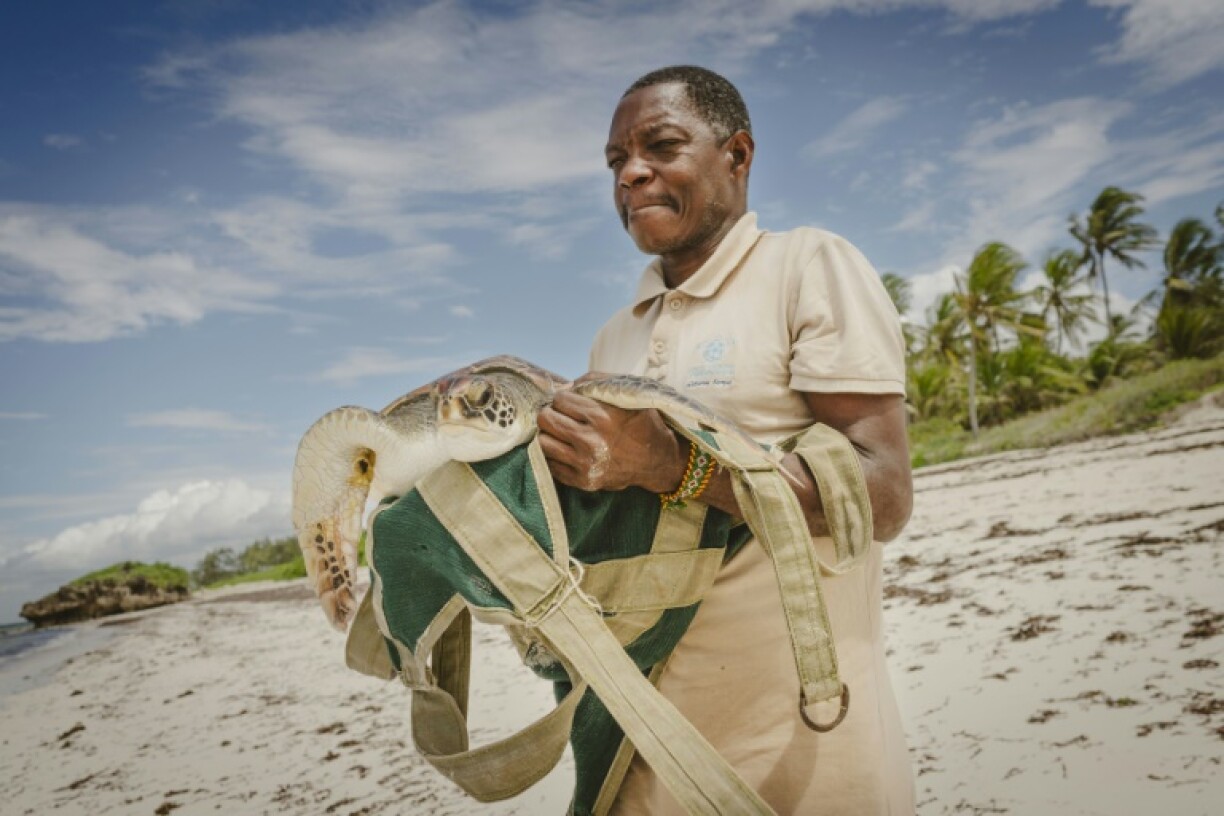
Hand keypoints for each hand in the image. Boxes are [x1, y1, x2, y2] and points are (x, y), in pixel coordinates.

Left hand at [537, 390, 685, 492]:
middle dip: (552, 413)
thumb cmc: (642, 423)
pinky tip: (568, 450)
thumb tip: (565, 387)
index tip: (571, 403)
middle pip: (546, 419)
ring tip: (562, 433)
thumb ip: (596, 382)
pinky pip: (550, 465)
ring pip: (543, 443)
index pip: (560, 399)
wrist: (658, 461)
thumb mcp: (628, 395)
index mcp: (601, 417)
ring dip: (550, 435)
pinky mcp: (582, 481)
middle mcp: (591, 441)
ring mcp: (585, 464)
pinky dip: (555, 455)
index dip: (564, 398)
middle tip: (561, 416)